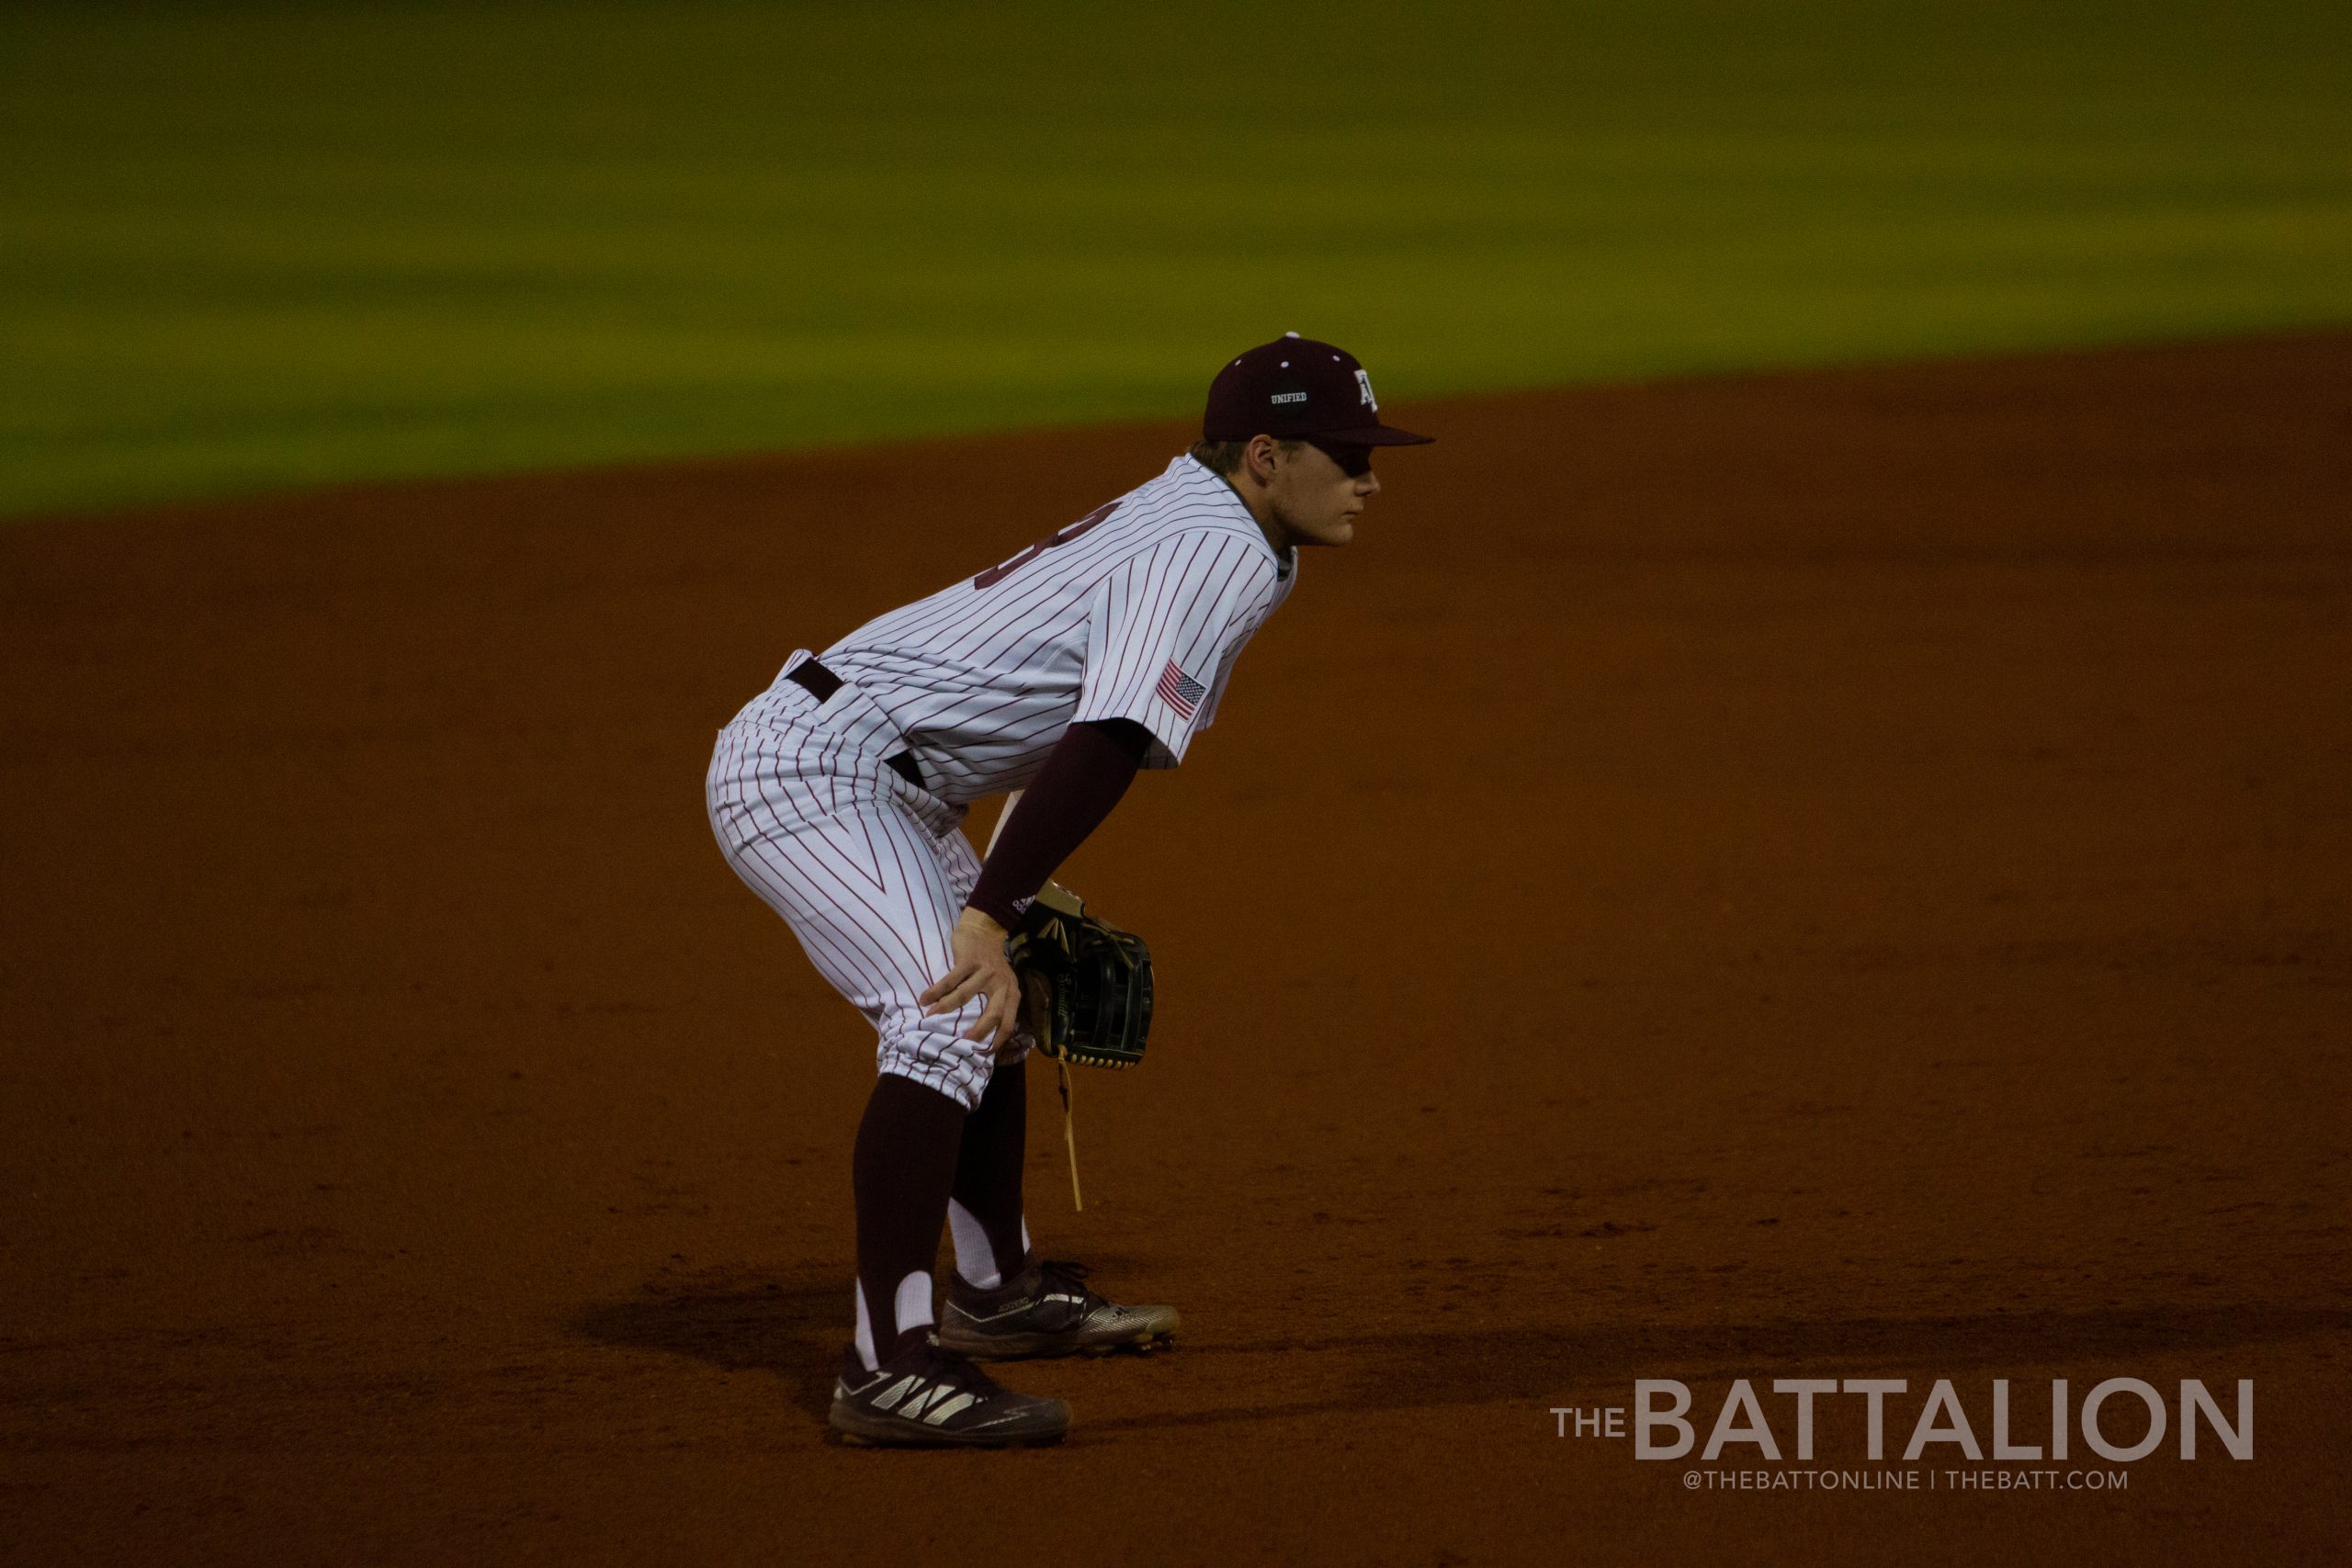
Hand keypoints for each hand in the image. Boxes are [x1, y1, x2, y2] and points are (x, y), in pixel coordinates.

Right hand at [920, 907, 1019, 1052]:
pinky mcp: (969, 960)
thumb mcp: (1003, 983)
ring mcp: (986, 972)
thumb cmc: (990, 963)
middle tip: (962, 1043)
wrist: (984, 930)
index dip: (997, 1039)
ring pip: (964, 996)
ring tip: (930, 1019)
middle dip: (978, 1031)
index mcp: (1011, 992)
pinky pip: (950, 981)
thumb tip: (984, 1034)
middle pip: (992, 1014)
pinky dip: (935, 991)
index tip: (983, 1053)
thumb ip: (998, 1002)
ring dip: (945, 1009)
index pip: (1008, 1022)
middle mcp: (1002, 984)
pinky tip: (924, 999)